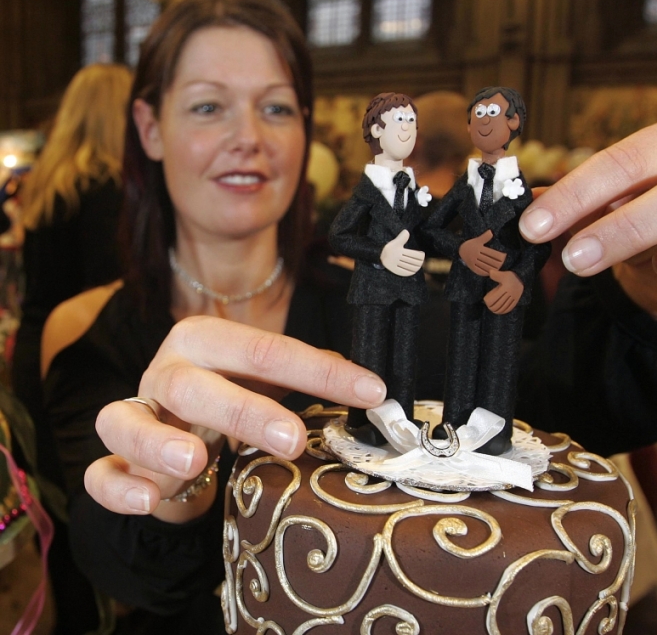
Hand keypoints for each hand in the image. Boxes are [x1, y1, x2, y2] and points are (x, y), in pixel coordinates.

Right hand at [84, 316, 386, 520]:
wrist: (175, 429)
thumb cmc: (228, 396)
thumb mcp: (264, 380)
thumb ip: (306, 377)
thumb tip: (367, 386)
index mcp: (208, 341)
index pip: (265, 350)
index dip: (319, 372)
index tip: (370, 392)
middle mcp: (166, 371)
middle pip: (195, 385)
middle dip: (243, 410)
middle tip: (293, 438)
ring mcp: (135, 414)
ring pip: (128, 420)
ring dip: (160, 441)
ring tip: (197, 460)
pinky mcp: (116, 459)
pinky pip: (101, 472)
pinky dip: (118, 486)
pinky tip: (149, 499)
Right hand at [380, 230, 424, 276]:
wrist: (378, 254)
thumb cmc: (389, 247)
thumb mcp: (395, 241)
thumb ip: (402, 237)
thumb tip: (407, 231)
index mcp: (400, 250)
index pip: (414, 254)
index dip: (420, 255)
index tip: (423, 254)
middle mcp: (398, 257)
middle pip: (412, 261)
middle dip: (419, 262)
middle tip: (422, 261)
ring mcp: (396, 264)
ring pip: (409, 267)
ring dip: (416, 267)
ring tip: (419, 266)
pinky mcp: (394, 269)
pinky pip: (403, 272)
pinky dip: (409, 272)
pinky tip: (413, 272)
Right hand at [459, 230, 506, 276]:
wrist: (461, 250)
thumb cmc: (472, 244)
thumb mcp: (478, 239)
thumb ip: (485, 237)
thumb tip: (491, 232)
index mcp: (478, 248)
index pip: (491, 253)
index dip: (499, 255)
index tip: (504, 255)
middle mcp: (476, 255)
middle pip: (489, 260)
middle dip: (497, 262)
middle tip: (503, 263)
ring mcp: (474, 262)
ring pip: (485, 266)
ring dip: (493, 268)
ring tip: (499, 268)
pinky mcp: (472, 267)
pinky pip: (480, 271)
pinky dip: (486, 272)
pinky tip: (491, 272)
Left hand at [484, 269, 523, 314]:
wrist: (523, 278)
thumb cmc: (511, 276)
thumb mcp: (503, 274)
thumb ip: (496, 274)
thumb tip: (489, 272)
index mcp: (505, 288)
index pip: (494, 299)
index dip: (488, 301)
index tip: (485, 300)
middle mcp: (509, 294)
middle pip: (498, 304)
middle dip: (491, 307)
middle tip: (488, 306)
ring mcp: (513, 298)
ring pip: (503, 307)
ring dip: (497, 310)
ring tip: (492, 310)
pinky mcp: (516, 300)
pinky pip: (509, 308)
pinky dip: (504, 311)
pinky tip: (500, 312)